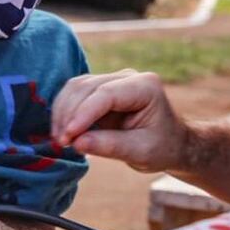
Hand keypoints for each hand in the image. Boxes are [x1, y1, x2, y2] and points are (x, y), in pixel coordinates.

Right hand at [51, 69, 189, 172]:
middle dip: (69, 115)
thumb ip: (110, 146)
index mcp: (146, 86)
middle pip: (87, 87)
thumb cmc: (162, 148)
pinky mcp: (100, 90)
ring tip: (59, 141)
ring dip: (62, 113)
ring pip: (76, 88)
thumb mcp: (141, 152)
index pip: (107, 94)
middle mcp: (128, 77)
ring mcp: (113, 81)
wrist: (170, 144)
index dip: (84, 113)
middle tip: (60, 144)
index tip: (68, 136)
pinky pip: (75, 94)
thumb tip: (76, 142)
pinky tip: (62, 133)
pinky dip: (64, 112)